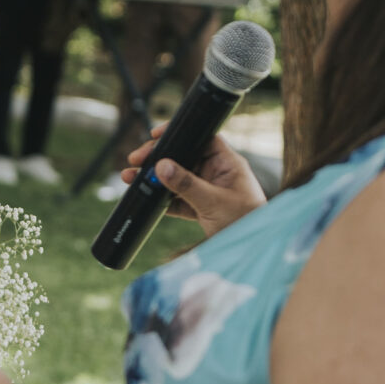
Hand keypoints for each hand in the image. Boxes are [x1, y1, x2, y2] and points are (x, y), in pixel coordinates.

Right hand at [117, 130, 263, 236]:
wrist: (253, 250)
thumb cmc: (246, 221)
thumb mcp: (214, 202)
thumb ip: (187, 184)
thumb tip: (161, 166)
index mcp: (226, 163)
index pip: (200, 138)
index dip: (179, 133)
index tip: (156, 135)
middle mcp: (216, 173)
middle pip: (182, 157)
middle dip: (158, 158)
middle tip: (135, 161)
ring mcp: (207, 190)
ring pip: (176, 178)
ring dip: (154, 179)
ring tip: (131, 178)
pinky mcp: (200, 207)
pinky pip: (176, 198)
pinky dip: (160, 198)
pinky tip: (144, 197)